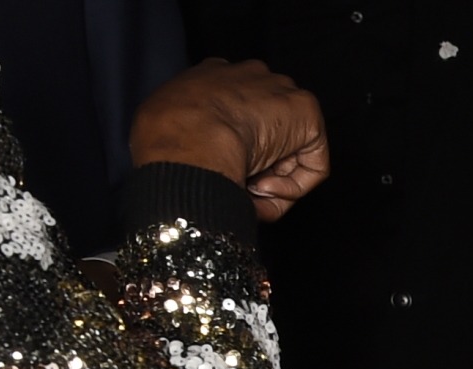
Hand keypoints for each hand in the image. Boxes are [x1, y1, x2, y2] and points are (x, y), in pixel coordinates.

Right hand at [129, 60, 330, 221]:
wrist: (187, 136)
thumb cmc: (163, 134)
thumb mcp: (161, 126)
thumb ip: (186, 135)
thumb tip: (200, 159)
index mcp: (213, 76)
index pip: (234, 108)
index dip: (232, 144)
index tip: (222, 167)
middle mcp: (251, 77)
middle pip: (266, 129)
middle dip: (258, 164)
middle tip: (238, 184)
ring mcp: (281, 92)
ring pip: (289, 150)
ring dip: (273, 179)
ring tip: (247, 189)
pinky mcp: (308, 114)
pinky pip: (311, 164)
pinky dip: (293, 187)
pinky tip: (264, 187)